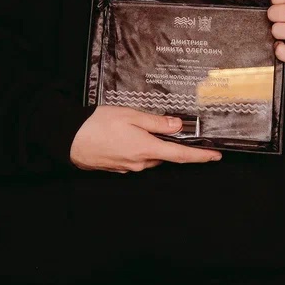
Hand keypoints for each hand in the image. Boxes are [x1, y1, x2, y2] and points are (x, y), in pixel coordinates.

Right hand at [69, 105, 221, 171]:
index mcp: (146, 148)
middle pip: (165, 154)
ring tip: (136, 127)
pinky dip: (138, 148)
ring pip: (150, 156)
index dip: (200, 156)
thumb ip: (156, 122)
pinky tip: (126, 136)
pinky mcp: (119, 168)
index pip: (181, 155)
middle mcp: (140, 163)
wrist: (69, 139)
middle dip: (168, 142)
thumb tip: (177, 125)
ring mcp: (129, 168)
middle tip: (164, 126)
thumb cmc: (97, 125)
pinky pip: (136, 159)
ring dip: (151, 144)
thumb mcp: (130, 115)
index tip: (215, 156)